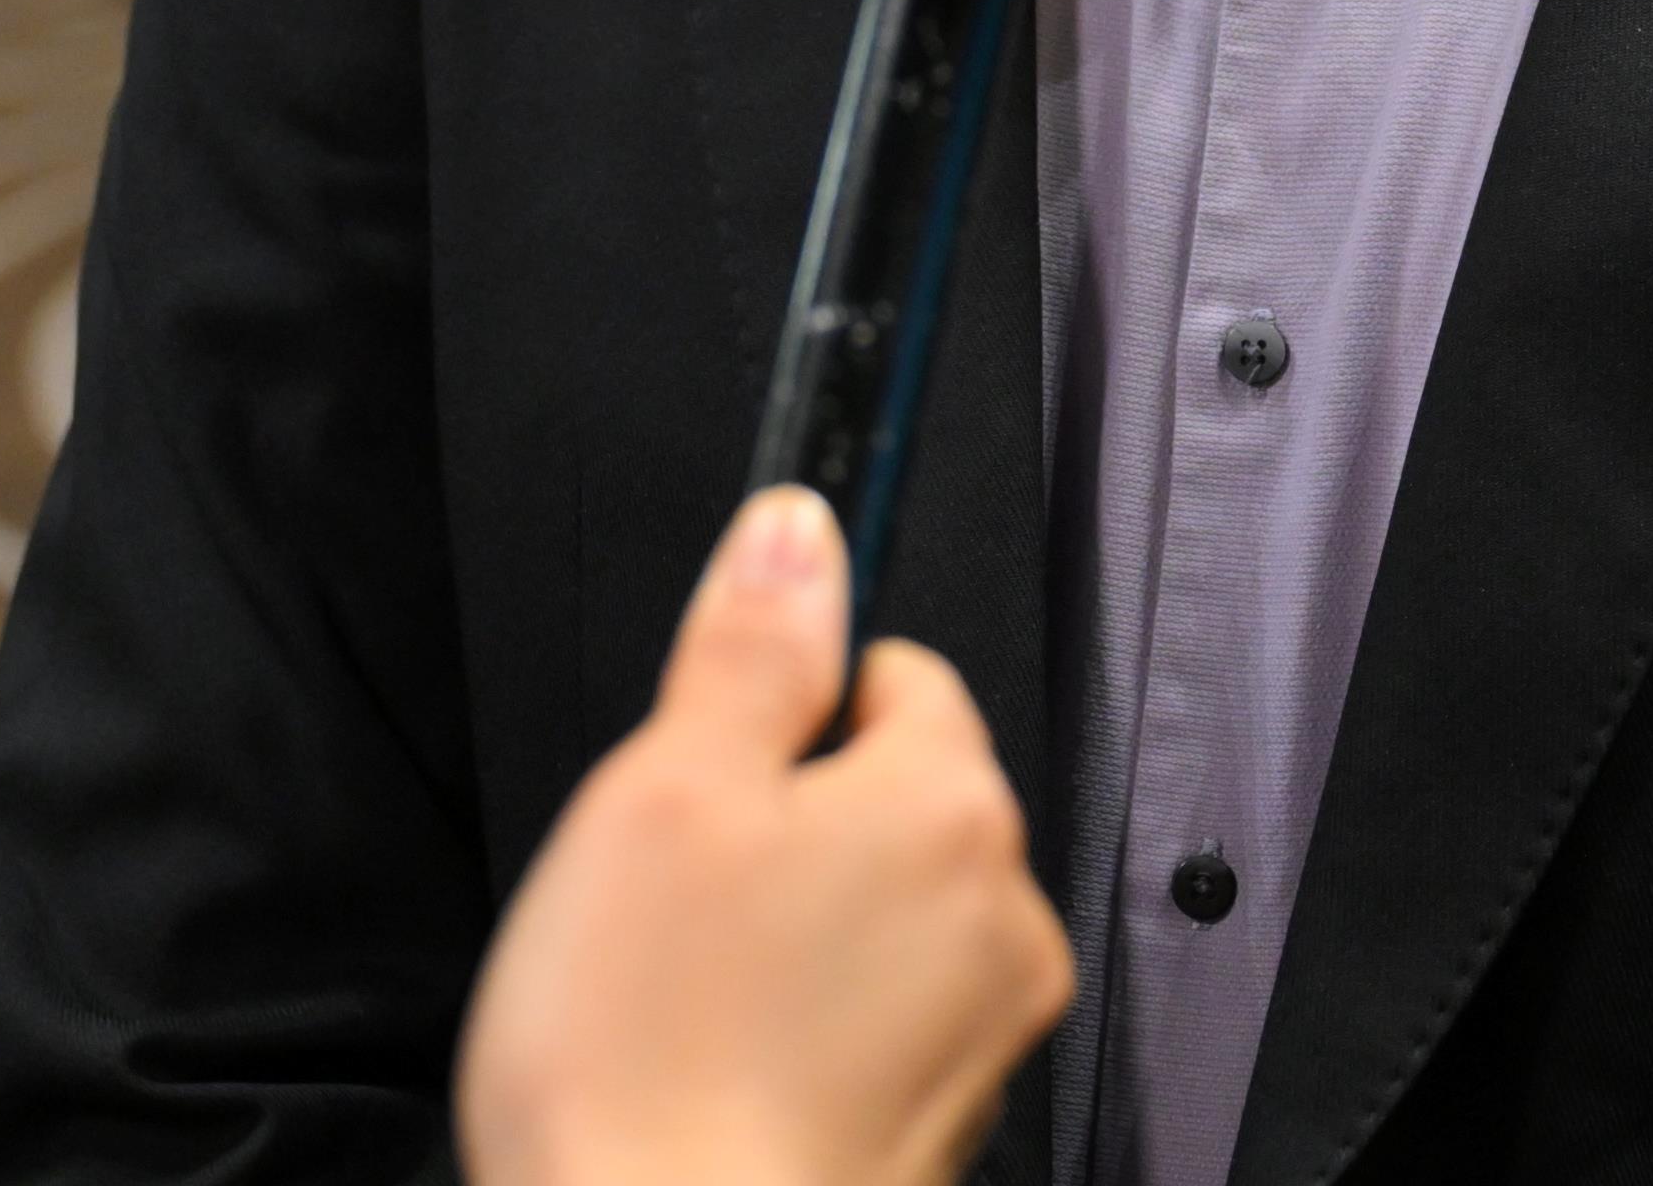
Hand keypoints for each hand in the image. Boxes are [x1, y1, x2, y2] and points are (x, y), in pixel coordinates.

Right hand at [457, 487, 1078, 1185]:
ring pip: (882, 918)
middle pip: (894, 800)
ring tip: (691, 999)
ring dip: (797, 937)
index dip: (786, 715)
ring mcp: (982, 1031)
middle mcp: (1001, 912)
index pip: (899, 675)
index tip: (712, 769)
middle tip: (679, 902)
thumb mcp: (666, 791)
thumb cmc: (651, 1057)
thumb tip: (802, 528)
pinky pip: (877, 1028)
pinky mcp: (942, 1125)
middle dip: (787, 830)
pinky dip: (807, 1036)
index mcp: (950, 802)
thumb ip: (751, 645)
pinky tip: (721, 1070)